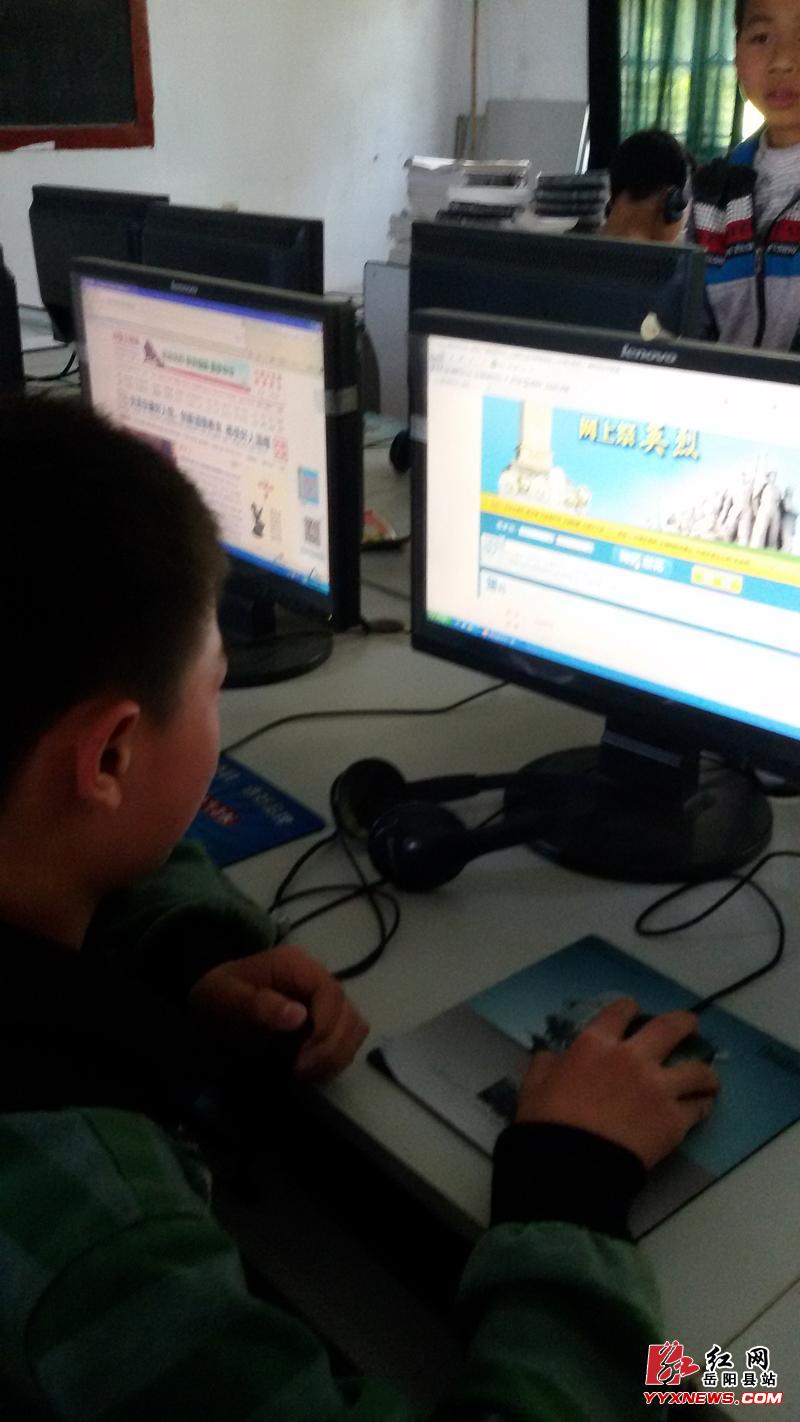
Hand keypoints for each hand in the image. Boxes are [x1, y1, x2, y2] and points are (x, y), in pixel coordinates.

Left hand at [188, 943, 368, 1081]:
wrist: (211, 1006)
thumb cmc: (218, 999)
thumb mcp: (226, 998)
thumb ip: (259, 1005)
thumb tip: (299, 1016)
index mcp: (296, 964)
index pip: (331, 993)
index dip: (325, 1026)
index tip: (302, 1056)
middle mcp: (317, 977)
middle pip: (348, 1012)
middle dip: (330, 1047)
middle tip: (299, 1069)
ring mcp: (324, 999)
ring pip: (354, 1026)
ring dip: (335, 1054)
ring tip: (304, 1071)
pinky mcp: (326, 1019)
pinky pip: (348, 1038)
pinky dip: (336, 1057)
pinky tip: (311, 1069)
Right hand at [515, 997, 719, 1169]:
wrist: (571, 1166)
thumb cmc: (547, 1122)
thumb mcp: (534, 1084)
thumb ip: (546, 1064)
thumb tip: (551, 1056)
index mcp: (596, 1044)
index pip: (620, 1012)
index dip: (628, 1008)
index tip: (633, 1009)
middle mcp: (633, 1058)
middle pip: (670, 1028)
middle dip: (684, 1023)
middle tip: (690, 1024)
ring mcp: (659, 1088)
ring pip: (696, 1070)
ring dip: (704, 1071)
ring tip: (708, 1076)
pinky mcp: (674, 1120)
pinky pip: (697, 1108)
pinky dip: (701, 1106)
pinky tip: (702, 1107)